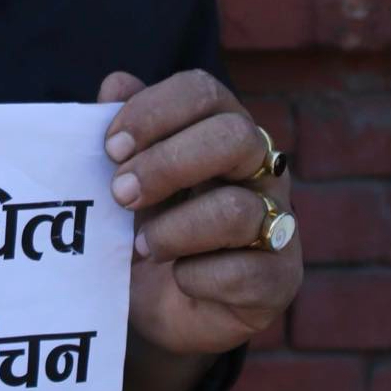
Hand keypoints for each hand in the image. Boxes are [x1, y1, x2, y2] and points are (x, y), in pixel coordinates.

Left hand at [99, 69, 301, 357]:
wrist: (164, 306)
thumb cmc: (150, 224)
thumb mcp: (127, 177)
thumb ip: (123, 131)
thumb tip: (116, 84)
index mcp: (222, 129)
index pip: (203, 92)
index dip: (154, 111)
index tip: (111, 148)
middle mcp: (261, 168)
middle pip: (235, 137)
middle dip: (167, 165)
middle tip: (120, 194)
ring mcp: (278, 223)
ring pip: (238, 210)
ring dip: (174, 230)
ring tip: (140, 247)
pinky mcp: (278, 278)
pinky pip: (244, 272)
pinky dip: (196, 277)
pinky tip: (177, 279)